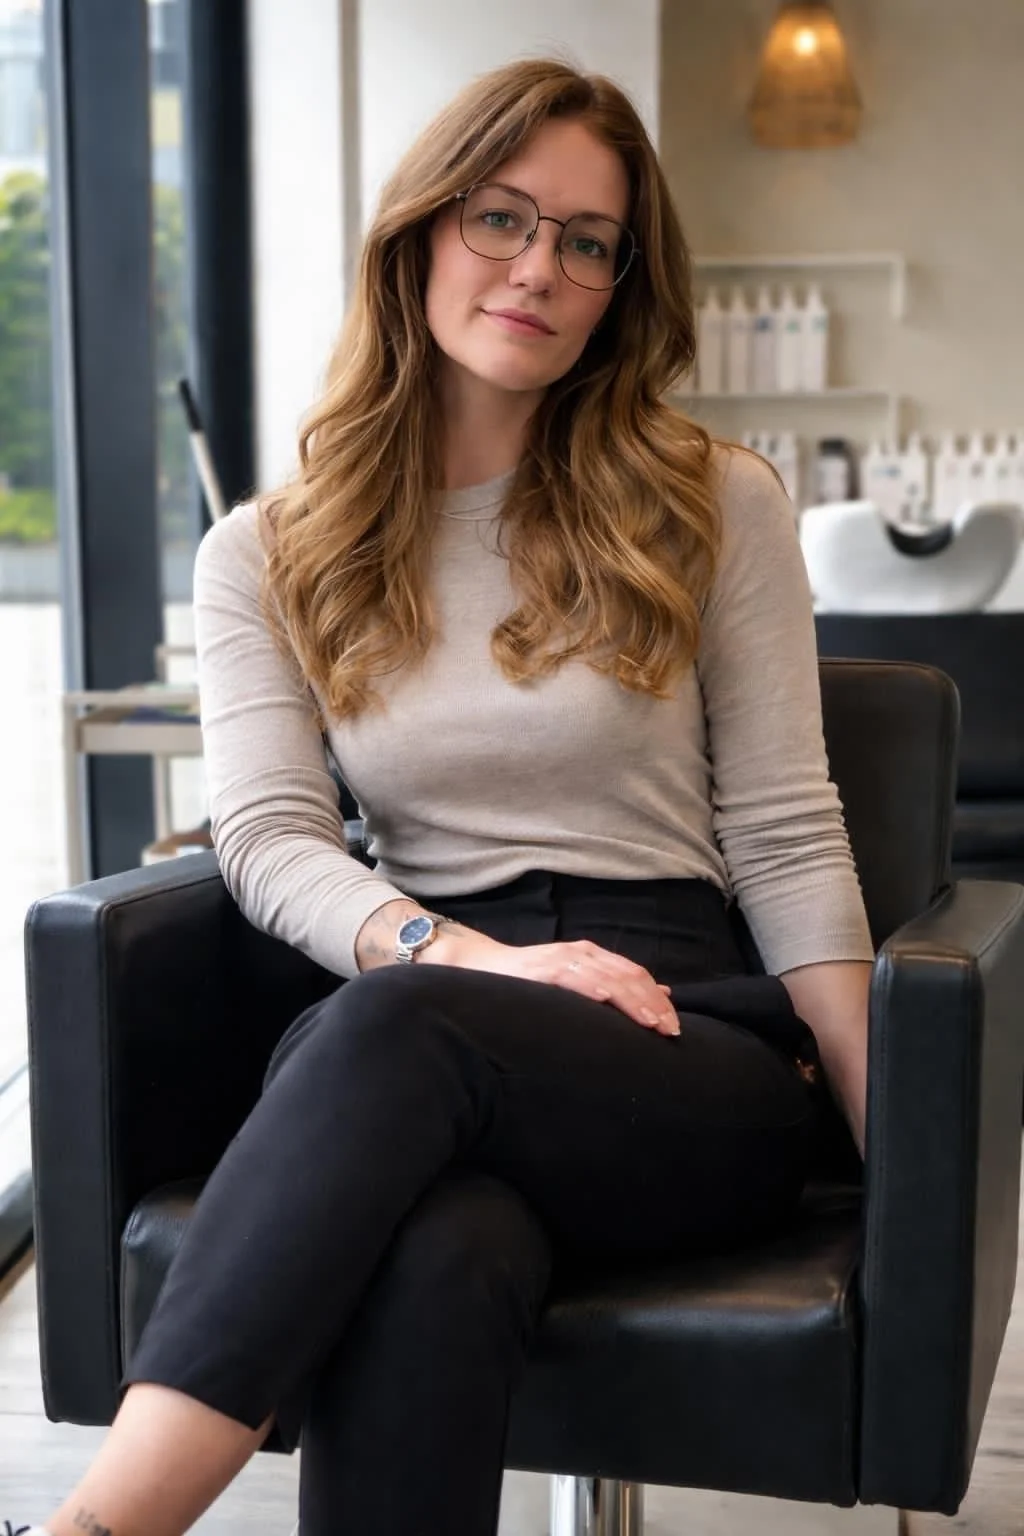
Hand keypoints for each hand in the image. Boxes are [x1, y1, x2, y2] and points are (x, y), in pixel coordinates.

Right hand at [423, 930, 679, 1035]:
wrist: (481, 965)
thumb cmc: (530, 981)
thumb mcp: (577, 982)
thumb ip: (613, 987)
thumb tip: (660, 996)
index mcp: (593, 957)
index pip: (635, 975)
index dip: (657, 999)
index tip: (674, 1026)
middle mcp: (582, 953)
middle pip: (628, 976)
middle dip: (652, 1004)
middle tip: (670, 1031)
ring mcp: (561, 959)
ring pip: (607, 977)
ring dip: (631, 1000)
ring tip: (650, 1022)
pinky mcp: (540, 969)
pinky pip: (570, 976)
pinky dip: (591, 986)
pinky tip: (606, 999)